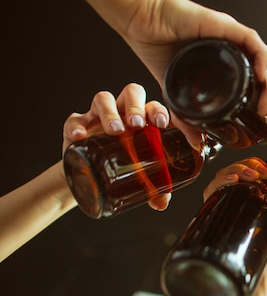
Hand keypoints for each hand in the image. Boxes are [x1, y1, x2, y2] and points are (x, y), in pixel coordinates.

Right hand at [61, 82, 170, 210]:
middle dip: (135, 106)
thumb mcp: (138, 176)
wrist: (90, 175)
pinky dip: (76, 126)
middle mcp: (123, 112)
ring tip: (114, 130)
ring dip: (110, 112)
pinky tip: (79, 136)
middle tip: (136, 125)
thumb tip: (162, 202)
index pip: (154, 106)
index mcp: (143, 120)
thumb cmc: (121, 166)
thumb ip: (154, 188)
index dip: (160, 111)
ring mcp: (99, 116)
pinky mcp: (77, 124)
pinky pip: (75, 119)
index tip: (162, 124)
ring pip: (104, 99)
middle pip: (132, 93)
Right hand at [120, 0, 266, 148]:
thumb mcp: (175, 94)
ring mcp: (232, 35)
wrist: (138, 21)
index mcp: (229, 59)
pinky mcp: (224, 25)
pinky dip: (262, 61)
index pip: (262, 77)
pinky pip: (252, 42)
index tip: (265, 118)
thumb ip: (187, 119)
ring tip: (266, 106)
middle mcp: (235, 46)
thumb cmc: (156, 46)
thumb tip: (198, 144)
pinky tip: (262, 79)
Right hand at [204, 158, 266, 295]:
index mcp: (248, 203)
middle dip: (247, 165)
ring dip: (236, 169)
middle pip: (232, 172)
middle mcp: (231, 205)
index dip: (255, 164)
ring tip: (252, 176)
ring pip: (220, 178)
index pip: (245, 173)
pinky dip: (219, 181)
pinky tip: (233, 181)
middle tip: (261, 172)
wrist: (257, 287)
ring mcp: (221, 210)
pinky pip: (209, 193)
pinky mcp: (211, 217)